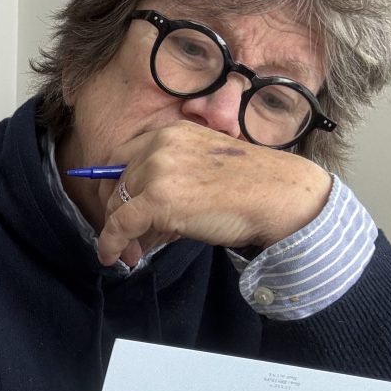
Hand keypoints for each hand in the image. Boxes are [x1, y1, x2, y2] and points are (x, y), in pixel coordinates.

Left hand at [97, 122, 331, 265]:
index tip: (116, 208)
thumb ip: (170, 181)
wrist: (280, 196)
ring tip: (129, 254)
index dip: (114, 185)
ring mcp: (157, 170)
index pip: (122, 157)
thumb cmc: (252, 187)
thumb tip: (140, 219)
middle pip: (117, 181)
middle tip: (127, 240)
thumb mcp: (202, 169)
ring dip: (118, 233)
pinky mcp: (158, 198)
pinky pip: (120, 224)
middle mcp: (160, 145)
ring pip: (118, 204)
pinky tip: (112, 257)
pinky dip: (111, 243)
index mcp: (171, 133)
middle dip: (117, 213)